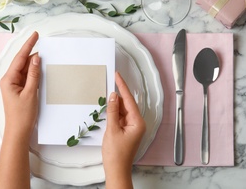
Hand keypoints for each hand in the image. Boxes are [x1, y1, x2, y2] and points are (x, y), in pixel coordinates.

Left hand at [0, 31, 39, 138]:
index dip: (28, 45)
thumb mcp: (30, 93)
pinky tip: (40, 68)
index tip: (35, 35)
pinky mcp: (19, 90)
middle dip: (32, 53)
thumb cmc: (22, 115)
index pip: (20, 58)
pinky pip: (27, 76)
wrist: (18, 131)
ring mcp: (14, 85)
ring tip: (45, 56)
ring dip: (34, 63)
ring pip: (25, 69)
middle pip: (22, 62)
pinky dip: (33, 72)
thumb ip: (33, 74)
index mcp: (8, 79)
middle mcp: (9, 80)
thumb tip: (36, 58)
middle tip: (44, 44)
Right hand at [102, 72, 145, 187]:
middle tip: (113, 79)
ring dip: (115, 102)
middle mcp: (137, 123)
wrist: (116, 169)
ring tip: (108, 92)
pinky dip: (114, 111)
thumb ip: (112, 111)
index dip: (123, 87)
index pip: (129, 100)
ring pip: (123, 109)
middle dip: (119, 93)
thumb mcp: (112, 129)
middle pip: (127, 103)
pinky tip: (109, 105)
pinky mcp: (126, 130)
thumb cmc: (116, 154)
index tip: (118, 76)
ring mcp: (132, 127)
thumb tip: (112, 97)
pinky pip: (121, 116)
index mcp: (138, 122)